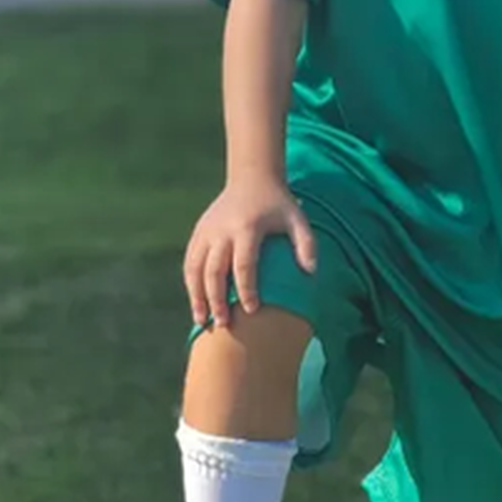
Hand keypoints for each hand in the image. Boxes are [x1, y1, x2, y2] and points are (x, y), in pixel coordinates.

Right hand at [183, 177, 315, 328]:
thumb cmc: (279, 205)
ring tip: (201, 320)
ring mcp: (207, 231)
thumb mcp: (297, 219)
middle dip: (216, 299)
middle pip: (214, 270)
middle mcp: (222, 230)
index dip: (247, 289)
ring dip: (196, 296)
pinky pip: (190, 261)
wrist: (252, 177)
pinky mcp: (198, 232)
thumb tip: (310, 273)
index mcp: (247, 227)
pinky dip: (190, 283)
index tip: (252, 310)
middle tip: (223, 324)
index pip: (244, 264)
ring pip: (195, 268)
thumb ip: (307, 244)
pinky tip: (196, 302)